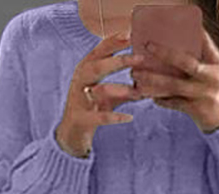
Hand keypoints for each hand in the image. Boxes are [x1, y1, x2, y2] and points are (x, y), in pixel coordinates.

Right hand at [56, 30, 146, 155]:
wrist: (70, 135)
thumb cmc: (91, 110)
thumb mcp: (107, 95)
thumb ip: (125, 88)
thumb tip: (148, 82)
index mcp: (86, 70)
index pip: (99, 51)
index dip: (114, 42)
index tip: (131, 33)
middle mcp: (80, 81)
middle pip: (98, 66)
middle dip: (119, 61)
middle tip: (141, 58)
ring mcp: (79, 100)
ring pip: (98, 90)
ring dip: (120, 89)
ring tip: (138, 92)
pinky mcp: (82, 119)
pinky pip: (99, 117)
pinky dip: (115, 117)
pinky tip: (130, 117)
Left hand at [130, 28, 218, 132]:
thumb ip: (206, 52)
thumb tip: (193, 31)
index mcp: (216, 65)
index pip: (204, 45)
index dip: (189, 35)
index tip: (176, 26)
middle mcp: (210, 79)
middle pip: (185, 63)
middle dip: (164, 53)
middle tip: (147, 47)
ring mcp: (202, 95)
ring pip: (173, 86)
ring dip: (152, 80)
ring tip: (136, 75)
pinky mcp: (194, 110)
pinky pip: (172, 103)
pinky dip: (159, 98)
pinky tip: (147, 93)